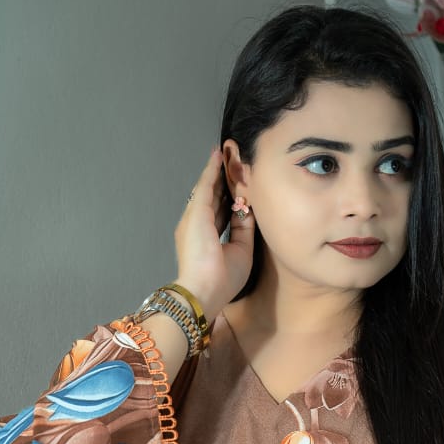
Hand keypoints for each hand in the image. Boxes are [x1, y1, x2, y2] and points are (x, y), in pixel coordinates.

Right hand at [174, 146, 254, 321]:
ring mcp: (193, 218)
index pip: (220, 212)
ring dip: (218, 170)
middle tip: (232, 160)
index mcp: (207, 238)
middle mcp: (196, 225)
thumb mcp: (241, 251)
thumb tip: (249, 210)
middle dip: (223, 179)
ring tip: (227, 152)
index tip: (238, 185)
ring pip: (209, 187)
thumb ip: (244, 229)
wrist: (204, 291)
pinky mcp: (195, 213)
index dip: (229, 197)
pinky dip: (212, 170)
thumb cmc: (221, 280)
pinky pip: (206, 185)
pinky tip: (218, 156)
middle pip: (213, 196)